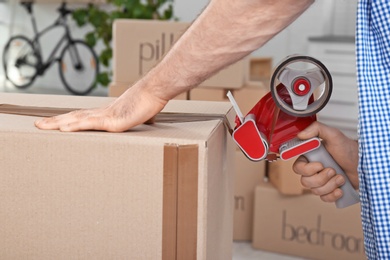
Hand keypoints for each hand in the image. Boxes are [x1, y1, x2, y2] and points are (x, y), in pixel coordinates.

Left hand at [34, 84, 166, 131]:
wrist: (154, 91)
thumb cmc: (149, 101)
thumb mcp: (142, 113)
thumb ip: (140, 117)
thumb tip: (149, 119)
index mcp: (108, 112)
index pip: (83, 116)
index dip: (68, 119)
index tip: (56, 122)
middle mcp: (102, 112)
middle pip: (74, 116)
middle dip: (55, 120)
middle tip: (38, 124)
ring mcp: (106, 116)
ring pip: (76, 120)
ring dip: (58, 123)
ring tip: (42, 126)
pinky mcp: (112, 121)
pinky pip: (90, 124)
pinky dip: (75, 126)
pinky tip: (63, 129)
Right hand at [293, 122, 358, 202]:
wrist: (363, 164)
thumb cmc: (349, 150)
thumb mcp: (333, 135)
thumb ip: (316, 129)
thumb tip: (301, 134)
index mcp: (310, 158)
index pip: (297, 168)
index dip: (306, 169)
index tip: (319, 165)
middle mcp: (313, 170)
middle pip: (305, 181)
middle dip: (321, 178)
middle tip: (333, 170)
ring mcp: (320, 181)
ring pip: (315, 190)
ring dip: (330, 185)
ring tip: (340, 177)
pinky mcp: (328, 191)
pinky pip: (323, 198)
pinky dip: (333, 195)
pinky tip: (340, 188)